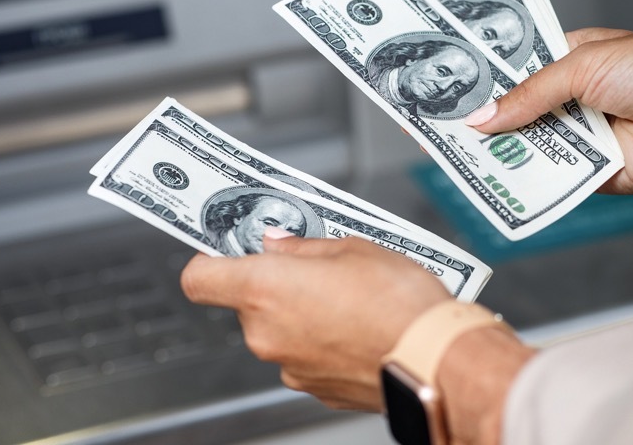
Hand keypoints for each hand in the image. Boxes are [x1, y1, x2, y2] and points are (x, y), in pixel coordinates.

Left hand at [181, 233, 449, 409]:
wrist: (433, 358)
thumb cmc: (399, 302)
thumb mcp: (353, 247)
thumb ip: (303, 246)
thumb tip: (278, 244)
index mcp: (265, 289)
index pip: (200, 278)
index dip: (210, 261)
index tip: (226, 249)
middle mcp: (266, 332)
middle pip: (247, 303)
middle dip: (277, 284)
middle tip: (318, 268)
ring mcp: (289, 366)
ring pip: (279, 330)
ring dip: (302, 314)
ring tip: (350, 299)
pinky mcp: (314, 389)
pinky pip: (305, 355)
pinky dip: (323, 342)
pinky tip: (358, 327)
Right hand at [467, 28, 632, 194]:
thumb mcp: (582, 66)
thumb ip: (528, 93)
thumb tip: (482, 117)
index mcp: (573, 58)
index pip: (520, 67)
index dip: (487, 76)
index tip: (452, 83)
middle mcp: (574, 97)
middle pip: (518, 109)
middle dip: (485, 116)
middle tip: (439, 122)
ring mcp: (581, 134)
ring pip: (529, 143)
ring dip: (498, 147)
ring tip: (453, 151)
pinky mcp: (589, 170)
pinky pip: (550, 175)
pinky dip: (525, 176)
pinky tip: (491, 175)